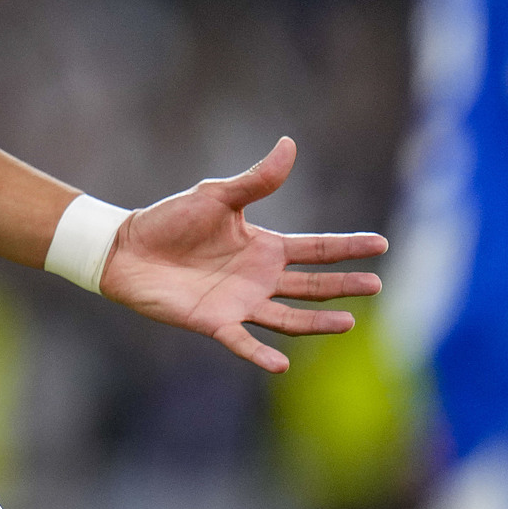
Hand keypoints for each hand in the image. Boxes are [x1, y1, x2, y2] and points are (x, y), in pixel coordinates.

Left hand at [99, 137, 385, 372]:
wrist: (126, 248)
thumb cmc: (169, 220)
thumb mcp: (216, 196)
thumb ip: (256, 180)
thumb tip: (289, 144)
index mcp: (263, 247)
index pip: (315, 248)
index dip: (347, 247)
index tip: (381, 244)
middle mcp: (258, 278)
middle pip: (312, 286)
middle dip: (344, 286)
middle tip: (377, 285)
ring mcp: (240, 303)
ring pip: (289, 318)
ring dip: (318, 322)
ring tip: (349, 323)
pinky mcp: (214, 322)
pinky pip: (242, 342)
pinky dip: (261, 356)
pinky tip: (281, 364)